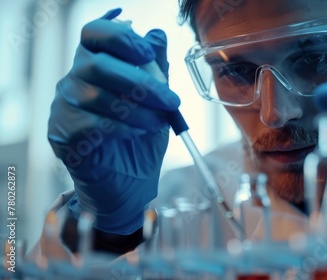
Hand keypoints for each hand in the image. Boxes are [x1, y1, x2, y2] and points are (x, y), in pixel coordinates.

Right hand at [48, 8, 179, 234]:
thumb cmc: (142, 136)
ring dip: (136, 110)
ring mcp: (64, 106)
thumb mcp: (157, 100)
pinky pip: (90, 124)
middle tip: (172, 101)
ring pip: (95, 96)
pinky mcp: (63, 134)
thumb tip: (157, 35)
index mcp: (96, 62)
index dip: (120, 38)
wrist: (131, 182)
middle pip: (98, 65)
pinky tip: (136, 134)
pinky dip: (120, 128)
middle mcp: (74, 79)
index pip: (94, 33)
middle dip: (142, 83)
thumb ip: (157, 68)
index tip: (148, 54)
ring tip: (159, 123)